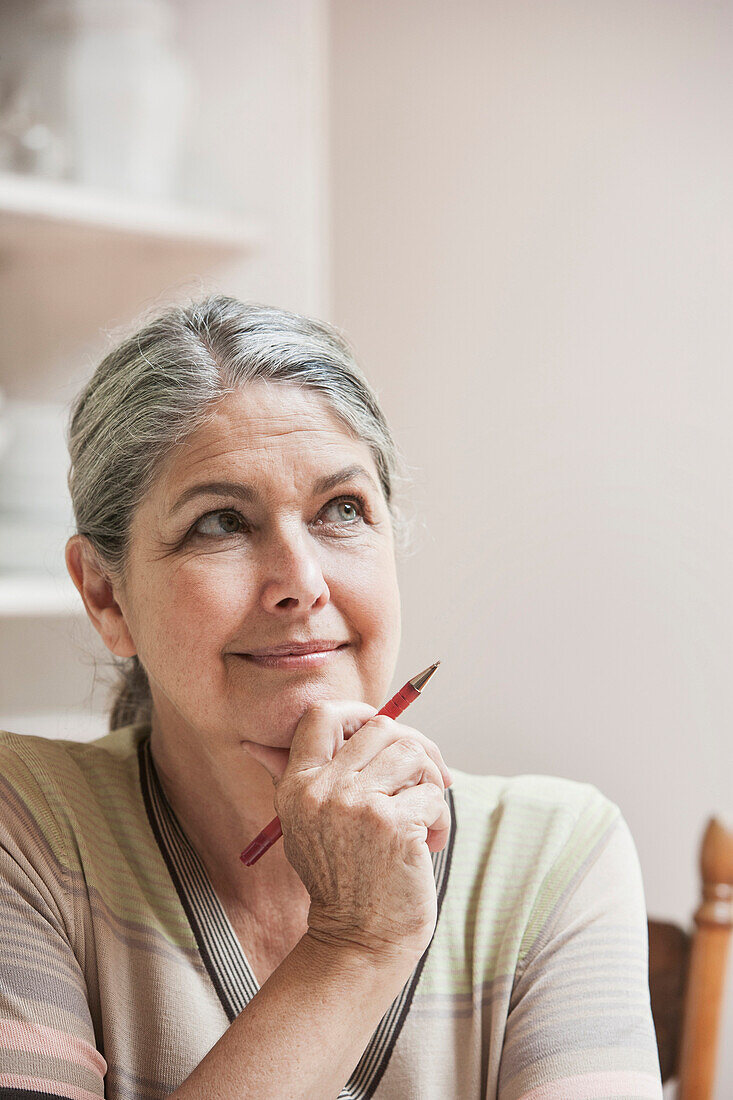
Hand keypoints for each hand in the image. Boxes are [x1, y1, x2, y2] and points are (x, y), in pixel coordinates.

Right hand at [242, 701, 452, 961]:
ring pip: (413, 754)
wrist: (359, 941)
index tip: (384, 730)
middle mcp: (321, 791)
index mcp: (297, 785)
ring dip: (432, 784)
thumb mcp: (303, 826)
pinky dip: (440, 816)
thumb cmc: (341, 879)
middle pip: (382, 727)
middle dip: (416, 748)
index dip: (359, 712)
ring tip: (425, 817)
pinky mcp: (392, 824)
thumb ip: (290, 779)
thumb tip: (254, 744)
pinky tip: (429, 842)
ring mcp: (356, 806)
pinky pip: (433, 793)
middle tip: (427, 778)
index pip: (322, 715)